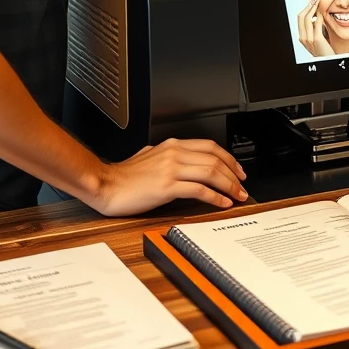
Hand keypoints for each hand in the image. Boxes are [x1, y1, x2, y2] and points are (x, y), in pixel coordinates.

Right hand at [92, 138, 247, 215]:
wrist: (105, 185)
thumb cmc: (124, 175)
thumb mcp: (150, 156)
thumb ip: (167, 155)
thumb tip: (182, 161)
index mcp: (172, 145)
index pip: (210, 147)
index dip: (228, 158)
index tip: (237, 170)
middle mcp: (174, 153)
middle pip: (215, 159)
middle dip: (234, 174)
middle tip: (242, 186)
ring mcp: (171, 169)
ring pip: (211, 173)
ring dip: (229, 186)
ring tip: (237, 196)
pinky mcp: (167, 186)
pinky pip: (199, 190)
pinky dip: (215, 197)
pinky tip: (222, 203)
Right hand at [297, 0, 333, 56]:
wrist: (328, 61)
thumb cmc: (325, 50)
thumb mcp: (316, 38)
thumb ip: (314, 28)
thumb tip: (316, 15)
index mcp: (302, 37)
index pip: (299, 18)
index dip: (305, 8)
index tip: (312, 2)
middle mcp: (303, 38)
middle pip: (301, 16)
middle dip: (308, 6)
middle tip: (315, 0)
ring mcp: (309, 39)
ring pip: (307, 18)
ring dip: (313, 8)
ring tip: (318, 3)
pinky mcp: (317, 39)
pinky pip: (316, 23)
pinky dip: (319, 16)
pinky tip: (323, 13)